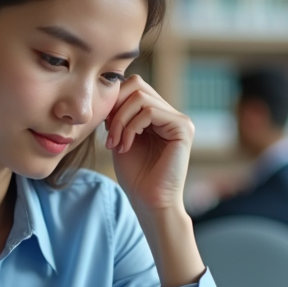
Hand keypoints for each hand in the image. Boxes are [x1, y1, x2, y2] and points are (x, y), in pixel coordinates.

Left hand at [104, 75, 194, 213]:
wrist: (149, 202)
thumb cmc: (135, 175)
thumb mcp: (121, 137)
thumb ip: (119, 114)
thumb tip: (110, 90)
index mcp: (157, 115)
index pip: (133, 86)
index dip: (113, 101)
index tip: (104, 127)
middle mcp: (170, 114)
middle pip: (137, 84)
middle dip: (115, 106)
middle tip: (108, 133)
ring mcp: (179, 120)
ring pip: (141, 97)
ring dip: (120, 120)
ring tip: (115, 143)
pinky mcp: (183, 128)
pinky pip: (150, 112)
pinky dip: (131, 127)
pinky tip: (126, 146)